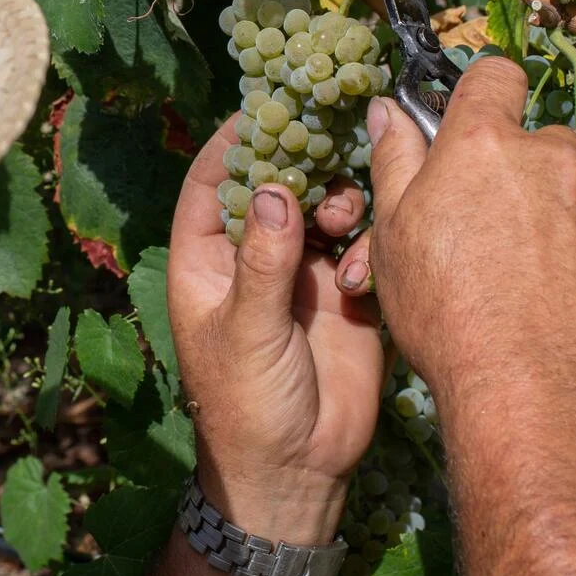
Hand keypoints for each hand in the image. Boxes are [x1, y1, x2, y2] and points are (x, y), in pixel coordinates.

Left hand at [167, 116, 385, 543]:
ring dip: (337, 196)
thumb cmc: (247, 407)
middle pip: (274, 183)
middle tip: (328, 129)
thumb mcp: (246, 333)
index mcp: (208, 261)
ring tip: (344, 214)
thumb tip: (273, 189)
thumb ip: (262, 262)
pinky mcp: (346, 291)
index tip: (263, 103)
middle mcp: (254, 257)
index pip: (211, 183)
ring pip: (321, 205)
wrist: (297, 473)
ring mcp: (301, 272)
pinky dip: (367, 234)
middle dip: (299, 156)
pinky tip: (365, 254)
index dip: (232, 142)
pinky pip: (359, 241)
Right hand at [359, 57, 575, 411]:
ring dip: (559, 223)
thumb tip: (388, 110)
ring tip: (530, 284)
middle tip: (495, 230)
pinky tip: (564, 312)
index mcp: (486, 147)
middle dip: (526, 173)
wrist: (534, 395)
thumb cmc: (447, 315)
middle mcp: (553, 163)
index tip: (476, 119)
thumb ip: (395, 162)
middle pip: (545, 142)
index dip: (485, 92)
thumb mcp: (395, 237)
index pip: (495, 75)